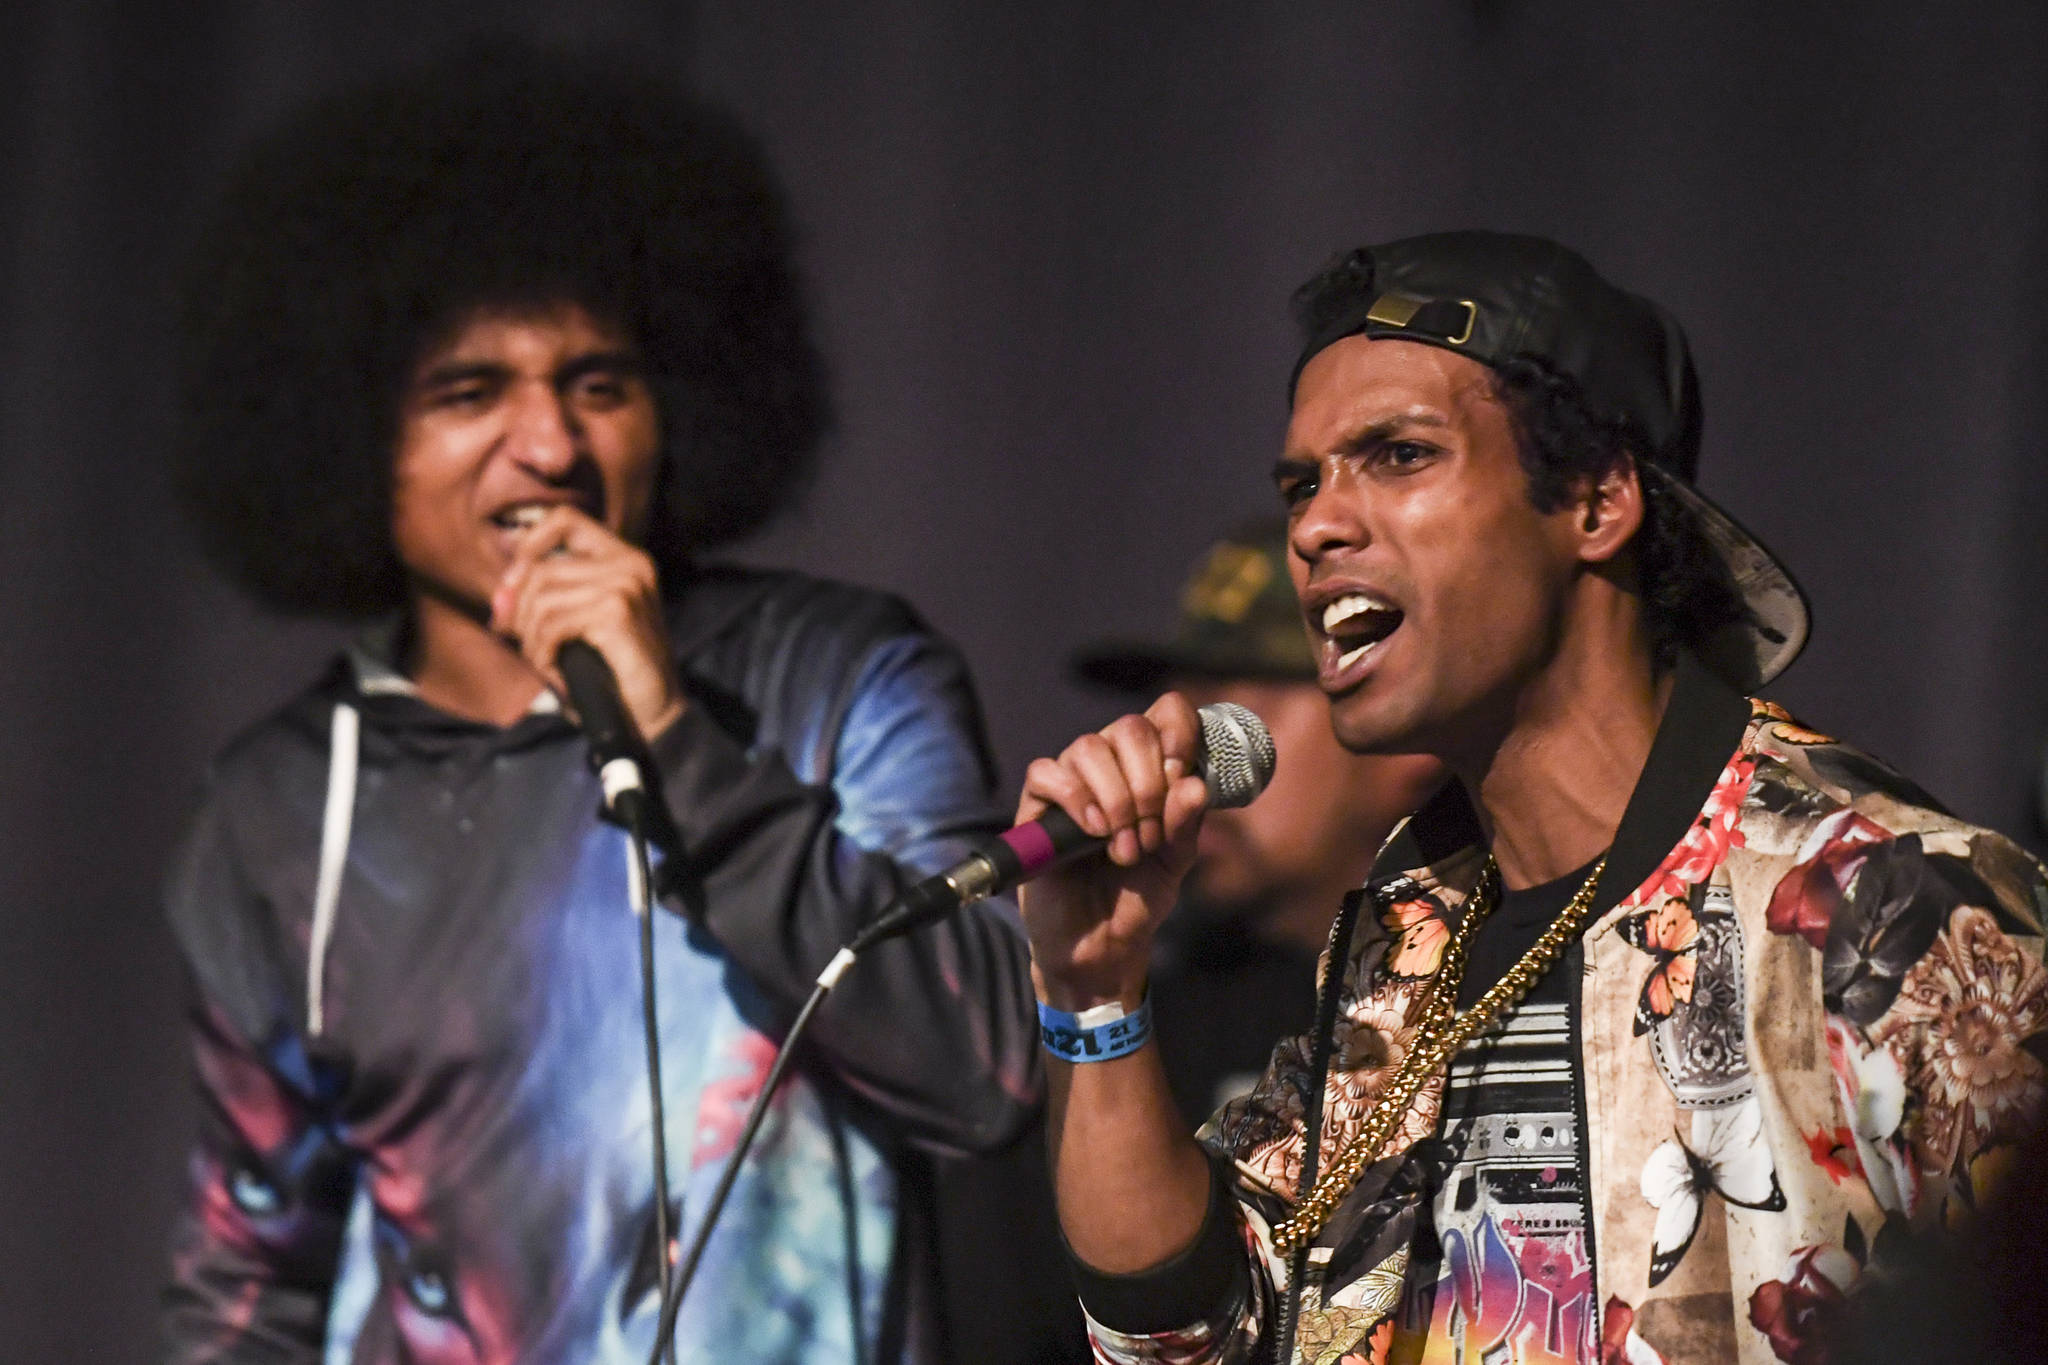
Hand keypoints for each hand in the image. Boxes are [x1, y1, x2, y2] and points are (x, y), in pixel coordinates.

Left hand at [489, 507, 684, 739]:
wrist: (650, 712)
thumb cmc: (611, 669)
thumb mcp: (574, 625)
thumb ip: (539, 602)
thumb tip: (499, 596)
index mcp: (622, 557)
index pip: (565, 519)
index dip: (529, 545)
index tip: (513, 585)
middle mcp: (629, 563)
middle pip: (543, 568)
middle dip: (518, 608)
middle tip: (519, 640)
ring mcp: (626, 585)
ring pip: (543, 598)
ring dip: (530, 637)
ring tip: (542, 659)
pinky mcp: (618, 612)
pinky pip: (554, 623)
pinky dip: (543, 650)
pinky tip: (552, 667)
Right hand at [1017, 693, 1210, 1011]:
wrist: (1100, 946)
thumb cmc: (1138, 898)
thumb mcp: (1174, 863)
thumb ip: (1185, 826)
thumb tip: (1193, 786)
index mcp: (1151, 769)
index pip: (1165, 714)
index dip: (1178, 730)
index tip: (1182, 773)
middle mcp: (1111, 766)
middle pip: (1129, 728)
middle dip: (1148, 781)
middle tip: (1150, 834)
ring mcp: (1073, 783)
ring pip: (1089, 747)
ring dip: (1116, 798)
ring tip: (1122, 847)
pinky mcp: (1037, 807)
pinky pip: (1046, 772)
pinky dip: (1075, 798)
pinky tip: (1092, 832)